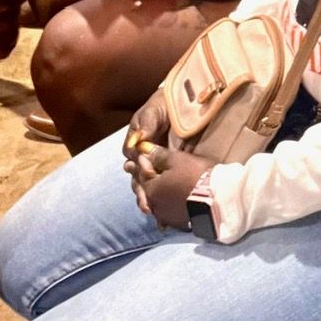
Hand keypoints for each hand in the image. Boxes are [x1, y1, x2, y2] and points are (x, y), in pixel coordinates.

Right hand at [123, 88, 171, 211]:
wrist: (187, 102)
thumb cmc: (166, 105)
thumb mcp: (154, 112)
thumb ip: (146, 126)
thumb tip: (136, 144)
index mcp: (137, 145)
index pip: (133, 161)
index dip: (139, 169)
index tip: (145, 175)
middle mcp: (144, 158)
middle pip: (139, 179)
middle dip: (142, 193)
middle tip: (147, 206)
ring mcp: (158, 166)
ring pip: (149, 188)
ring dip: (150, 202)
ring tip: (153, 214)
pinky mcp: (172, 171)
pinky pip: (165, 189)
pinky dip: (163, 204)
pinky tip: (164, 218)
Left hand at [128, 143, 212, 229]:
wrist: (218, 198)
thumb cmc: (196, 174)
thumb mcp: (177, 159)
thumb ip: (158, 155)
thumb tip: (143, 148)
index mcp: (151, 189)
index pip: (141, 174)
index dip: (139, 164)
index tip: (135, 159)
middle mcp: (155, 205)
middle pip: (146, 191)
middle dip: (144, 181)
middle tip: (142, 175)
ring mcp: (167, 216)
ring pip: (156, 203)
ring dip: (155, 195)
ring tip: (156, 190)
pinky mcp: (179, 223)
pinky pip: (167, 214)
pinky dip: (166, 207)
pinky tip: (168, 205)